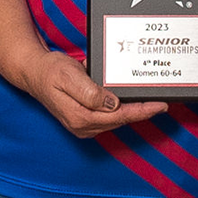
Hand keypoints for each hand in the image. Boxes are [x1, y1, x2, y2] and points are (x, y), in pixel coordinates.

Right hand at [12, 45, 167, 138]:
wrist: (34, 73)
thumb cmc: (49, 72)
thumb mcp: (69, 76)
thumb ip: (91, 92)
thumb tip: (112, 103)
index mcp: (81, 117)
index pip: (120, 115)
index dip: (143, 110)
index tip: (161, 105)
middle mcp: (84, 125)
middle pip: (122, 119)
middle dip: (143, 111)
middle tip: (164, 100)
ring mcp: (84, 125)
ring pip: (117, 119)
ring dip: (134, 110)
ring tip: (152, 101)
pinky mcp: (85, 120)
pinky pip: (110, 116)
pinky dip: (123, 109)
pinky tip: (132, 100)